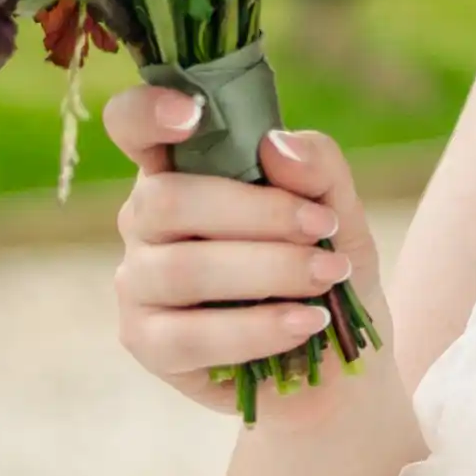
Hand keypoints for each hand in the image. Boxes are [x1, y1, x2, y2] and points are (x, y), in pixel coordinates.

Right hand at [107, 86, 376, 411]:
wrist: (341, 364)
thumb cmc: (327, 271)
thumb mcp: (341, 215)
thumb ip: (318, 171)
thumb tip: (276, 145)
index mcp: (181, 170)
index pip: (133, 127)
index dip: (147, 112)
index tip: (192, 113)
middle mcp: (146, 222)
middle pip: (167, 199)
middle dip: (257, 212)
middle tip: (323, 229)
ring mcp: (138, 283)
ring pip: (180, 268)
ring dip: (268, 270)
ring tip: (328, 278)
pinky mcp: (147, 342)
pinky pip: (190, 335)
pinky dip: (257, 327)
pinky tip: (306, 322)